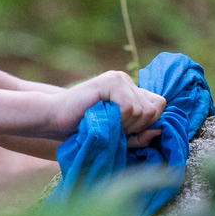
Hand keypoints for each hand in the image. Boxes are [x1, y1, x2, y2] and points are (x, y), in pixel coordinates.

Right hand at [45, 70, 165, 141]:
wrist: (54, 120)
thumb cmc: (83, 130)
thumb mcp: (117, 136)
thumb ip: (139, 136)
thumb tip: (160, 131)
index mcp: (130, 90)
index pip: (159, 105)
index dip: (147, 123)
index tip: (127, 131)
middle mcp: (126, 80)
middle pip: (154, 109)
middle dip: (137, 127)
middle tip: (113, 127)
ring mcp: (118, 79)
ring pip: (142, 110)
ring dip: (125, 125)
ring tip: (105, 122)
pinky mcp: (109, 82)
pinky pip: (129, 107)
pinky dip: (118, 119)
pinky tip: (101, 117)